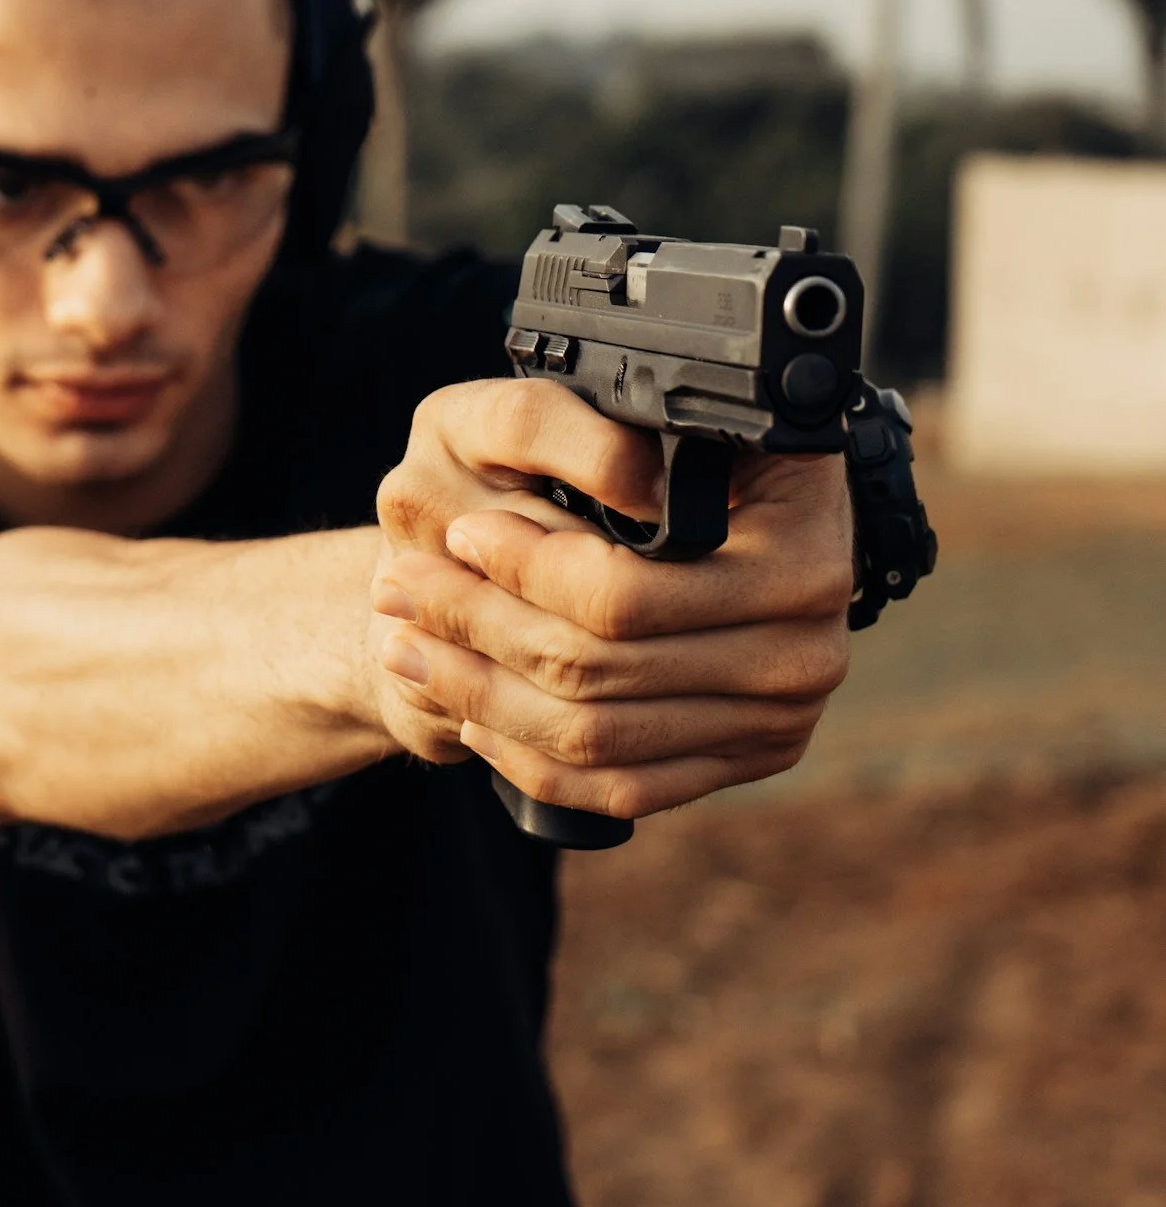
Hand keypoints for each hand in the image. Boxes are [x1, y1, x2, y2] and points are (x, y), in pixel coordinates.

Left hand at [369, 378, 851, 820]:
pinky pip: (624, 789)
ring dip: (482, 696)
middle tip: (401, 591)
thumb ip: (620, 440)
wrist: (775, 518)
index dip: (524, 568)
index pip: (622, 595)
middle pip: (598, 669)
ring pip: (597, 736)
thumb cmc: (714, 452)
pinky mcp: (749, 761)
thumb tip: (597, 479)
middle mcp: (806, 650)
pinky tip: (475, 724)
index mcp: (797, 559)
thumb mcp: (669, 417)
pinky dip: (537, 765)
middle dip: (479, 626)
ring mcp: (781, 719)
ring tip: (410, 649)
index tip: (457, 532)